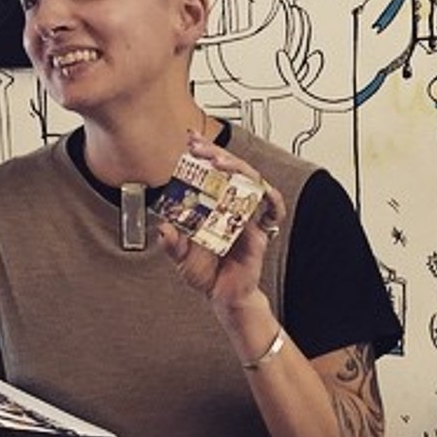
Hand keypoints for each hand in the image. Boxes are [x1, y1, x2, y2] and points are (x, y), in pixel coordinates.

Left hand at [154, 130, 286, 319]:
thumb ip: (173, 244)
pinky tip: (261, 191)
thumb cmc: (208, 274)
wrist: (223, 297)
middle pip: (233, 170)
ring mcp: (247, 219)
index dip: (204, 153)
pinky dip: (271, 199)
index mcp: (214, 208)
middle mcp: (232, 209)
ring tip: (220, 162)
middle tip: (200, 148)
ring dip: (237, 168)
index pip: (212, 173)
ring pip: (251, 182)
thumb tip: (164, 228)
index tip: (191, 140)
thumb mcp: (181, 258)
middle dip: (217, 154)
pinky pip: (272, 212)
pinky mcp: (259, 235)